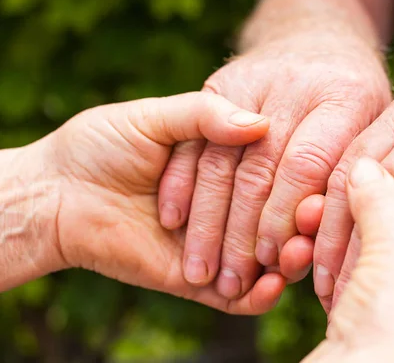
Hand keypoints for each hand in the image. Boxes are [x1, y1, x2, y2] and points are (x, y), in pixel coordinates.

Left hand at [21, 92, 287, 313]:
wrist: (57, 191)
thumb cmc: (101, 145)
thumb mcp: (155, 117)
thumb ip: (204, 115)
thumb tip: (261, 123)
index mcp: (224, 164)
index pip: (273, 172)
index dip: (296, 178)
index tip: (317, 177)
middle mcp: (227, 206)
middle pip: (276, 219)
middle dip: (297, 223)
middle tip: (313, 221)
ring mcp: (217, 245)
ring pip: (266, 261)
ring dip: (288, 261)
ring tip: (296, 254)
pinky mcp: (199, 281)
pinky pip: (238, 298)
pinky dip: (259, 296)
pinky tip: (272, 285)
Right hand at [158, 38, 390, 297]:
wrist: (319, 38)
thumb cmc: (354, 99)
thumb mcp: (374, 127)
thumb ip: (351, 174)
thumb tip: (321, 226)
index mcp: (344, 97)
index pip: (308, 165)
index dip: (287, 217)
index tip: (274, 260)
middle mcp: (296, 85)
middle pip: (261, 169)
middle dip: (243, 233)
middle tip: (232, 280)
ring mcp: (253, 81)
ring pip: (222, 160)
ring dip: (208, 221)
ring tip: (202, 269)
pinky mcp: (222, 82)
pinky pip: (195, 139)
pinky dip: (182, 182)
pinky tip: (173, 220)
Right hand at [303, 158, 393, 362]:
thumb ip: (382, 193)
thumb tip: (365, 166)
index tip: (372, 170)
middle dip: (359, 217)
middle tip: (332, 201)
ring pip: (373, 260)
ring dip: (337, 241)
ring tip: (312, 227)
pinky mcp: (381, 331)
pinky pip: (355, 285)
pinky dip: (332, 270)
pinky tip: (312, 259)